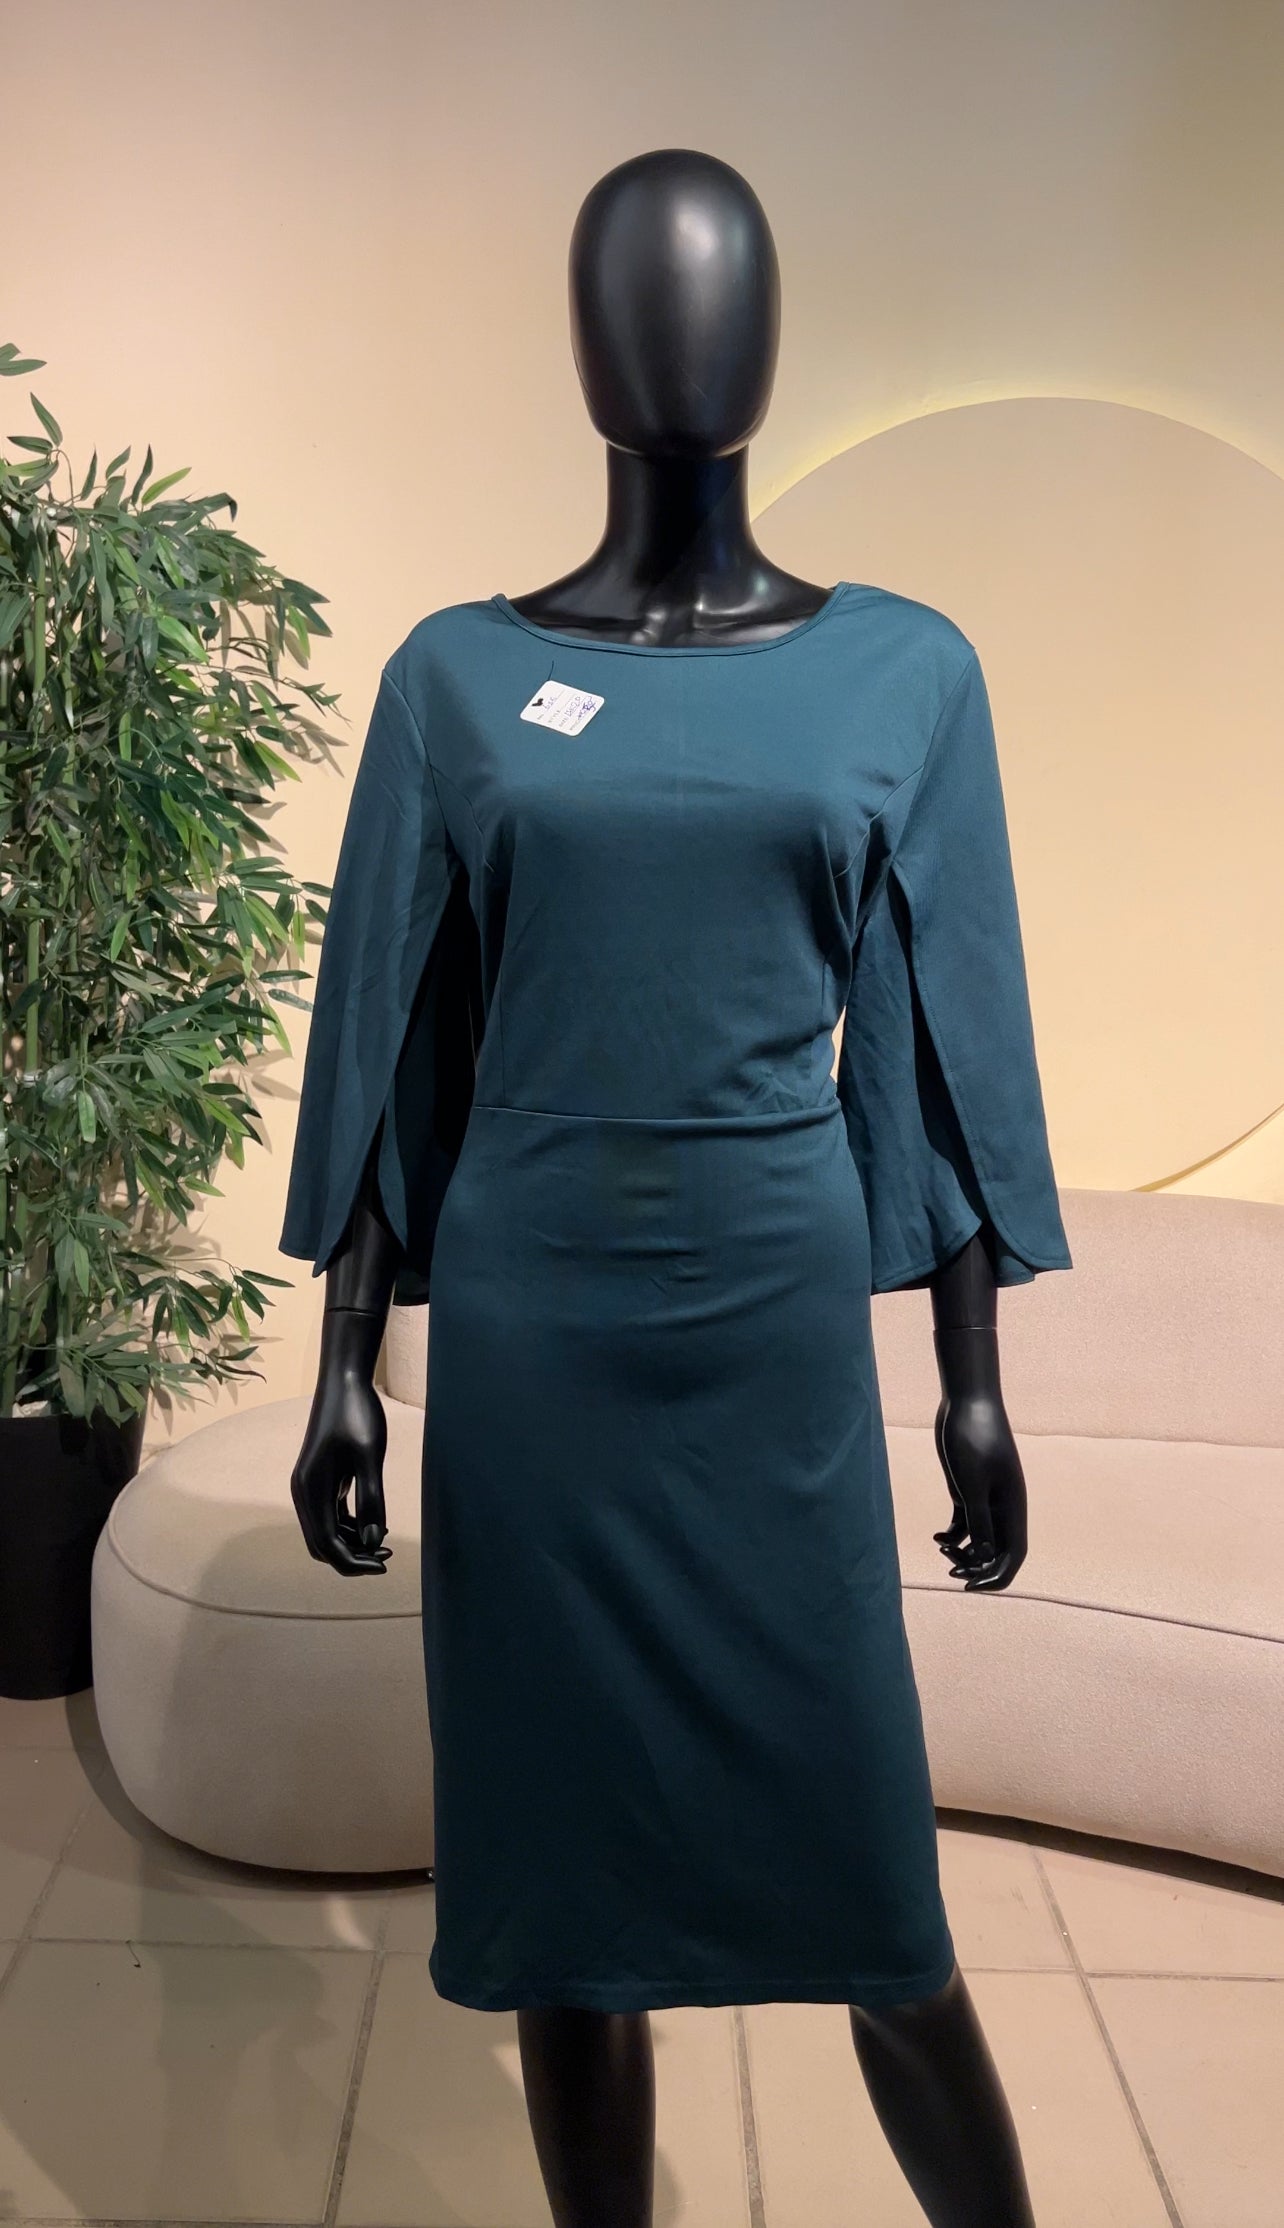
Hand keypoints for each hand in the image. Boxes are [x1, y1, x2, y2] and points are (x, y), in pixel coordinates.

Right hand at [290, 1367, 392, 1576]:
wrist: (344, 1381)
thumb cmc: (358, 1414)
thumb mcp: (370, 1457)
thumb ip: (372, 1499)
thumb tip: (373, 1542)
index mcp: (310, 1489)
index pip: (326, 1543)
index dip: (353, 1562)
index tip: (383, 1565)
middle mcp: (303, 1492)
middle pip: (321, 1544)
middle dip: (351, 1557)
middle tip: (386, 1558)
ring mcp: (310, 1486)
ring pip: (326, 1531)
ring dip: (352, 1543)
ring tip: (386, 1544)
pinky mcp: (320, 1480)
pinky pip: (330, 1516)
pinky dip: (350, 1527)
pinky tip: (375, 1526)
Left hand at [930, 1389, 1027, 1592]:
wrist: (966, 1401)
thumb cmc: (972, 1438)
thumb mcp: (972, 1483)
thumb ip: (979, 1520)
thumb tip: (985, 1556)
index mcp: (1013, 1507)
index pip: (1014, 1554)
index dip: (998, 1576)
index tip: (971, 1587)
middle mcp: (1003, 1506)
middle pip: (997, 1551)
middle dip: (977, 1567)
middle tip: (951, 1572)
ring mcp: (986, 1498)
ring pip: (979, 1539)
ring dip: (963, 1551)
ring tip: (940, 1549)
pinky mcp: (967, 1489)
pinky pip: (965, 1523)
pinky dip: (952, 1535)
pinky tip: (935, 1536)